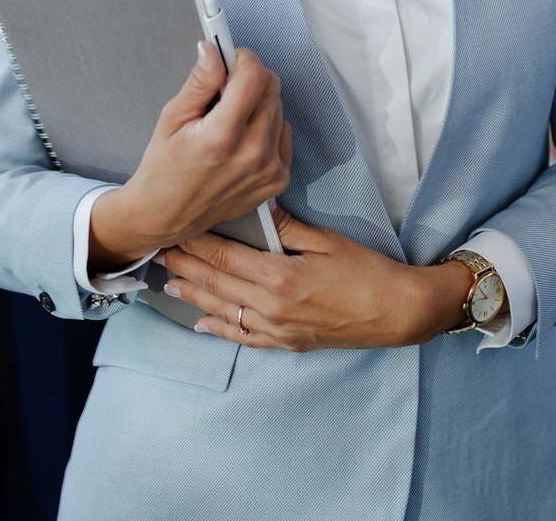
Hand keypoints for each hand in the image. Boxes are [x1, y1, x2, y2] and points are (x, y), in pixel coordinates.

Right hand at [87, 43, 291, 270]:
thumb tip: (213, 50)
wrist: (169, 214)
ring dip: (259, 102)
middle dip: (250, 78)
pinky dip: (268, 126)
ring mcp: (269, 169)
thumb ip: (199, 82)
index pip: (254, 76)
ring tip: (230, 118)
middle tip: (225, 88)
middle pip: (271, 88)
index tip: (231, 58)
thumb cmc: (165, 167)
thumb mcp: (172, 118)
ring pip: (279, 108)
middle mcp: (252, 154)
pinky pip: (284, 132)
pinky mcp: (278, 180)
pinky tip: (243, 137)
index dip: (242, 59)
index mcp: (221, 136)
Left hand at [162, 209, 474, 350]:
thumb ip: (287, 228)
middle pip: (216, 285)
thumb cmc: (367, 271)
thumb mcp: (327, 240)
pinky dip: (220, 329)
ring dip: (194, 297)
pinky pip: (245, 338)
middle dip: (186, 267)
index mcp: (279, 276)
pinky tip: (202, 323)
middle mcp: (270, 307)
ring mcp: (277, 330)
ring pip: (224, 312)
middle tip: (159, 252)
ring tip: (170, 283)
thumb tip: (256, 210)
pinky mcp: (287, 344)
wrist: (396, 312)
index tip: (175, 230)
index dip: (195, 245)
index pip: (224, 258)